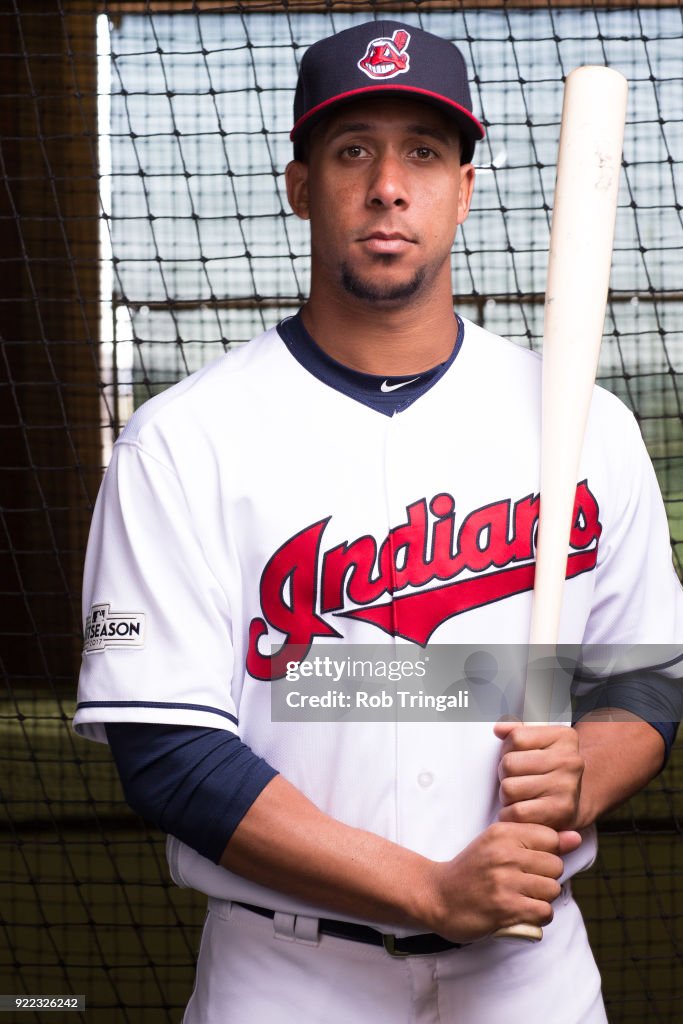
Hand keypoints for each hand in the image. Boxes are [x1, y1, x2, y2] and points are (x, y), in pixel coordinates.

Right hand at [425, 822, 581, 942]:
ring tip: (522, 897)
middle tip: (524, 883)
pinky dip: (538, 915)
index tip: (529, 862)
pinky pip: (544, 911)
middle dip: (546, 877)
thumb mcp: (497, 844)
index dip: (546, 853)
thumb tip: (576, 837)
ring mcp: (504, 881)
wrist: (438, 895)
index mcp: (502, 832)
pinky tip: (523, 912)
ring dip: (542, 898)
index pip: (551, 837)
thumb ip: (536, 839)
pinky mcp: (505, 907)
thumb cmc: (472, 870)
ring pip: (553, 889)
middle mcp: (504, 853)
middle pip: (556, 865)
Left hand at [494, 721, 584, 829]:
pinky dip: (509, 815)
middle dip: (504, 774)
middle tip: (516, 780)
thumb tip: (499, 728)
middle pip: (509, 763)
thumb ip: (516, 731)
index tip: (517, 758)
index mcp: (564, 737)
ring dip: (506, 796)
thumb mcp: (538, 744)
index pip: (516, 737)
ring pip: (509, 788)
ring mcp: (566, 786)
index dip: (507, 750)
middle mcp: (570, 760)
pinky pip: (517, 812)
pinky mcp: (560, 811)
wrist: (575, 804)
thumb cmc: (550, 771)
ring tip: (519, 796)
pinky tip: (519, 811)